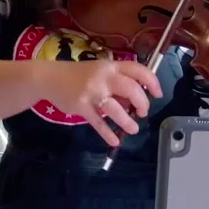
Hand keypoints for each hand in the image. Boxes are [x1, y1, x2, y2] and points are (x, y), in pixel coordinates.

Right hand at [34, 59, 162, 146]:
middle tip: (143, 112)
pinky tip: (115, 141)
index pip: (137, 70)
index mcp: (110, 67)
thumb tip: (134, 102)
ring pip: (116, 110)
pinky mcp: (81, 107)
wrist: (50, 78)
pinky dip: (108, 134)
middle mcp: (103, 78)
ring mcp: (92, 92)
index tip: (158, 94)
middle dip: (142, 103)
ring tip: (133, 129)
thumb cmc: (78, 75)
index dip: (152, 81)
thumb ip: (116, 84)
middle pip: (131, 89)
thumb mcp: (99, 72)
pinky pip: (98, 123)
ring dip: (127, 122)